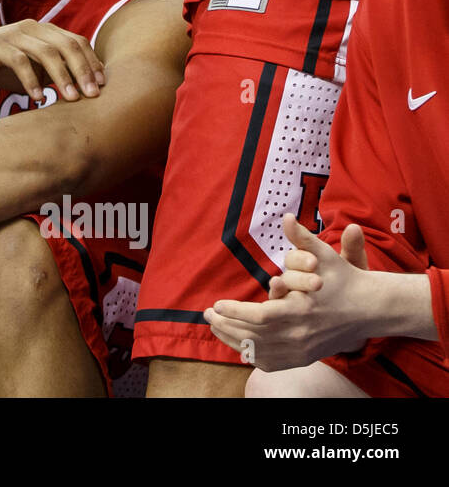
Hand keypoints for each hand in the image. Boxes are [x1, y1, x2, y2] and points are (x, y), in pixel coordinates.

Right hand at [0, 19, 105, 101]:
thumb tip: (83, 87)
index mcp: (45, 30)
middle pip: (67, 45)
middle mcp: (33, 28)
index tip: (102, 85)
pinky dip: (32, 81)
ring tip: (71, 98)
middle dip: (83, 70)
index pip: (77, 41)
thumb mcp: (32, 69)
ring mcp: (14, 35)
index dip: (92, 62)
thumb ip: (54, 73)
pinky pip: (19, 62)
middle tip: (92, 95)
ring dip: (62, 76)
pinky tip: (38, 98)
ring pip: (47, 52)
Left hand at [204, 215, 373, 370]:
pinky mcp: (305, 358)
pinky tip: (236, 344)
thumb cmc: (344, 279)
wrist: (371, 310)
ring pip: (259, 351)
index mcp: (302, 310)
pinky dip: (250, 355)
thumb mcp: (325, 256)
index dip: (235, 312)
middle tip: (207, 314)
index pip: (260, 317)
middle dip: (226, 325)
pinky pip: (271, 363)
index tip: (216, 305)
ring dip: (233, 340)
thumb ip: (303, 238)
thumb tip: (286, 216)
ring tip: (215, 327)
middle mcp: (301, 333)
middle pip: (253, 336)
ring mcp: (303, 350)